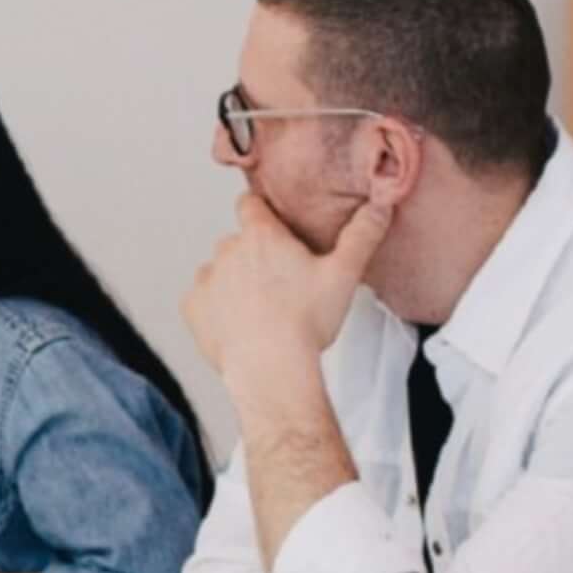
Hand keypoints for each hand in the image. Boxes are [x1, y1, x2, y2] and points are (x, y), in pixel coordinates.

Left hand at [183, 191, 391, 392]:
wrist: (270, 368)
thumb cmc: (305, 323)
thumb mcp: (344, 274)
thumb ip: (362, 235)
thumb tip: (379, 206)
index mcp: (261, 236)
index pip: (250, 203)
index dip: (261, 211)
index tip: (272, 225)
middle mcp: (227, 251)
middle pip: (238, 242)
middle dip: (255, 255)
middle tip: (280, 281)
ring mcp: (206, 279)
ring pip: (219, 271)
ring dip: (233, 281)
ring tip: (260, 308)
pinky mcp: (192, 309)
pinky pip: (202, 300)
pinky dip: (215, 308)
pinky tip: (239, 323)